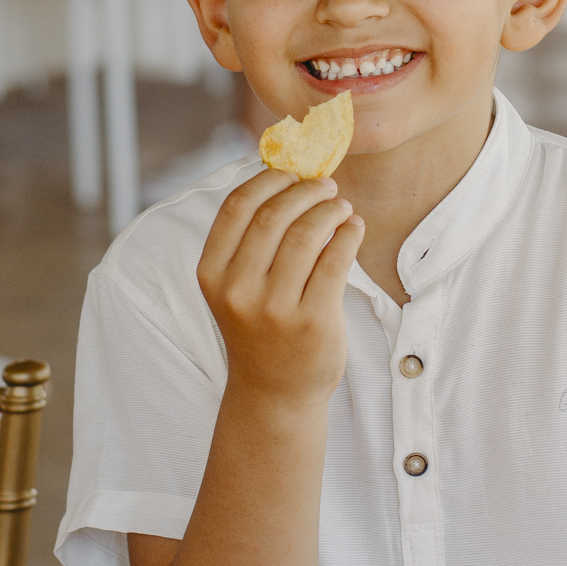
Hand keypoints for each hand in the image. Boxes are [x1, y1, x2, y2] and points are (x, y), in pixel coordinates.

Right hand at [197, 171, 361, 406]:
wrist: (274, 392)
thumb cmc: (259, 327)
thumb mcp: (236, 286)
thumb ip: (250, 240)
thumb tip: (288, 175)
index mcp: (212, 273)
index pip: (237, 207)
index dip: (268, 180)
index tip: (292, 173)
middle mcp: (238, 290)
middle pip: (274, 215)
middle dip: (306, 190)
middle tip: (326, 186)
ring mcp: (275, 309)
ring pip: (306, 233)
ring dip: (330, 210)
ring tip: (342, 207)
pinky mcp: (313, 321)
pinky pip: (335, 261)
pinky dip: (349, 235)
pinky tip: (354, 229)